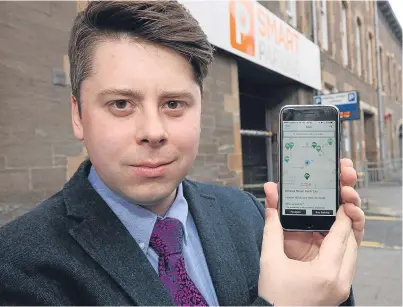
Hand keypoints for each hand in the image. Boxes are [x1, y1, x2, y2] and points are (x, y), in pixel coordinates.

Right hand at [258, 158, 364, 305]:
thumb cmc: (273, 296)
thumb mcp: (270, 259)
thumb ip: (272, 229)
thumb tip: (272, 207)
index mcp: (325, 272)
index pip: (340, 236)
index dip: (342, 217)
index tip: (340, 201)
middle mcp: (339, 282)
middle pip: (351, 245)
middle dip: (345, 225)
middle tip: (337, 208)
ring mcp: (341, 288)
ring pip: (352, 255)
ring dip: (344, 238)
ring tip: (332, 222)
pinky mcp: (338, 292)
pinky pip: (346, 264)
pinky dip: (340, 250)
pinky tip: (328, 241)